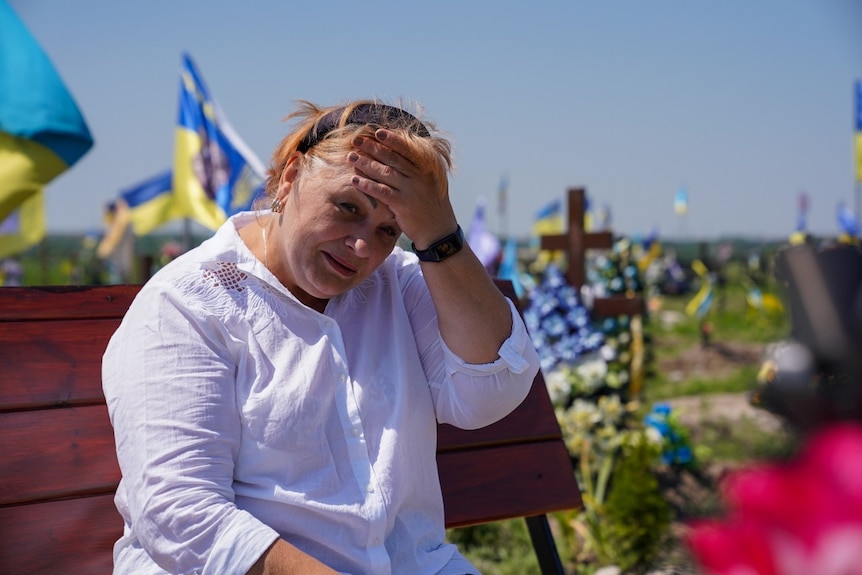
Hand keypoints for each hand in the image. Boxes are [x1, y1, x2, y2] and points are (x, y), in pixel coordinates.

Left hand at [347, 129, 456, 247]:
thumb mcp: (429, 183)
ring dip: (366, 164)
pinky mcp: (403, 204)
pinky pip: (382, 192)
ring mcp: (411, 190)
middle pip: (392, 158)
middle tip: (356, 140)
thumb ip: (417, 170)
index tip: (377, 132)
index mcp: (426, 168)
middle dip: (373, 148)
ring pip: (385, 173)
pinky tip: (355, 180)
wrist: (438, 231)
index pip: (406, 149)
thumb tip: (398, 156)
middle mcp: (419, 176)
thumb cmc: (431, 206)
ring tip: (351, 157)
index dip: (391, 140)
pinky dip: (368, 185)